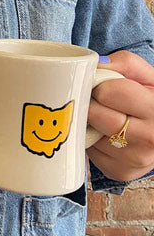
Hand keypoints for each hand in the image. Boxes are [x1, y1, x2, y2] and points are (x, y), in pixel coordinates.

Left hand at [86, 50, 153, 181]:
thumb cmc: (149, 98)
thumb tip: (94, 65)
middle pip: (95, 114)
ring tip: (104, 118)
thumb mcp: (145, 75)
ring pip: (88, 133)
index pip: (108, 92)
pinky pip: (89, 151)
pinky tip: (104, 134)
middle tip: (98, 101)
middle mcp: (150, 138)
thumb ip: (123, 63)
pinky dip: (90, 140)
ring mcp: (135, 159)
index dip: (101, 86)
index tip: (103, 87)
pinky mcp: (119, 172)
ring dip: (88, 123)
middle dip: (92, 104)